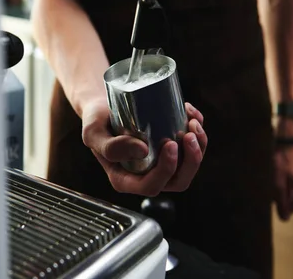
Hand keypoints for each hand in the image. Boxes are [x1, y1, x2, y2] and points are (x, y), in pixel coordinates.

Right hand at [81, 99, 207, 196]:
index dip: (166, 170)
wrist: (102, 106)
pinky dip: (199, 131)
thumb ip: (110, 147)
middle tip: (189, 133)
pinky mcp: (171, 149)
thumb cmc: (95, 121)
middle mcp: (147, 175)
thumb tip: (142, 152)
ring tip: (192, 122)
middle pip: (178, 181)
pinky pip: (193, 148)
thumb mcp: (93, 133)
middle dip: (191, 160)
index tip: (169, 143)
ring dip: (199, 146)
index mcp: (127, 180)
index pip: (152, 186)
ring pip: (190, 166)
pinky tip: (190, 113)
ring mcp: (161, 163)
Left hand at [273, 126, 292, 219]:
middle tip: (272, 186)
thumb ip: (281, 200)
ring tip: (276, 178)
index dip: (280, 207)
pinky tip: (282, 173)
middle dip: (283, 196)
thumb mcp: (278, 181)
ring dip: (286, 188)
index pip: (291, 208)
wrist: (290, 138)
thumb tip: (284, 218)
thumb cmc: (283, 158)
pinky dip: (290, 181)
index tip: (271, 200)